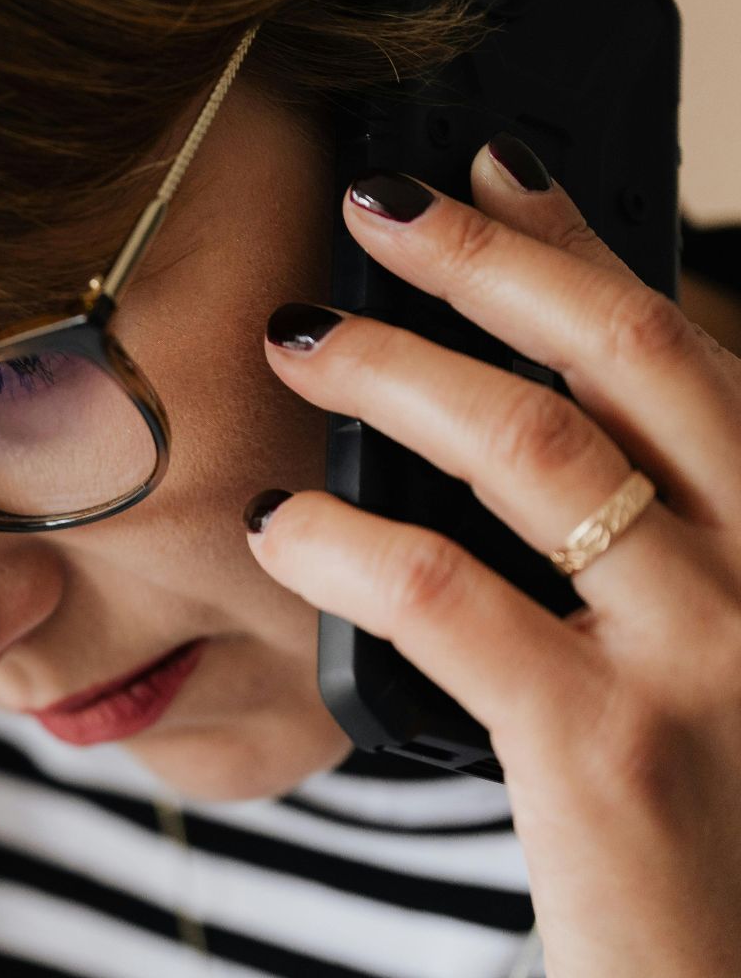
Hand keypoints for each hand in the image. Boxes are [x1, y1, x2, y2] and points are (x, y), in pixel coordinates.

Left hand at [244, 136, 740, 976]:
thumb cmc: (705, 815)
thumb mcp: (698, 644)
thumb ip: (635, 527)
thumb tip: (503, 407)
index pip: (683, 344)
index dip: (580, 239)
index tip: (484, 167)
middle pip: (629, 354)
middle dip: (488, 261)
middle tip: (372, 207)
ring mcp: (708, 655)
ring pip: (537, 450)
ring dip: (399, 374)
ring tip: (299, 340)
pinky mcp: (610, 748)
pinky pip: (450, 596)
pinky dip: (347, 539)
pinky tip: (282, 524)